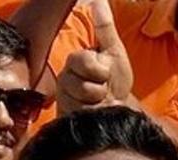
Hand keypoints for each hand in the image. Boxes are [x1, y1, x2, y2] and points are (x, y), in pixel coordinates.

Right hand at [56, 0, 133, 114]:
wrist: (114, 115)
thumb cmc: (115, 84)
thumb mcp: (114, 53)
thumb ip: (105, 27)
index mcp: (76, 60)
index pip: (81, 60)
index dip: (100, 71)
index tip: (106, 76)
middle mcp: (65, 77)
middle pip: (78, 81)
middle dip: (97, 88)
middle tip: (103, 91)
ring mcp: (63, 97)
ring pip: (77, 98)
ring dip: (94, 103)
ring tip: (97, 103)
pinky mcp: (63, 114)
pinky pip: (76, 113)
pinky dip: (90, 114)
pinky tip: (91, 113)